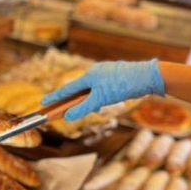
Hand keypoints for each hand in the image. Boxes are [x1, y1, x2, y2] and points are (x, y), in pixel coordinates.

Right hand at [42, 59, 164, 121]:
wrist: (147, 76)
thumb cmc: (122, 85)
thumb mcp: (100, 99)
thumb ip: (83, 108)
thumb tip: (68, 117)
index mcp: (89, 76)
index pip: (68, 89)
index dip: (56, 97)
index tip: (44, 102)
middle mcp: (96, 72)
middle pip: (81, 89)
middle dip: (78, 101)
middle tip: (76, 109)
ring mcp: (107, 73)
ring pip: (94, 89)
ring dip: (93, 99)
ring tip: (106, 102)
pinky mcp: (117, 76)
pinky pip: (105, 88)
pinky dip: (104, 96)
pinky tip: (113, 98)